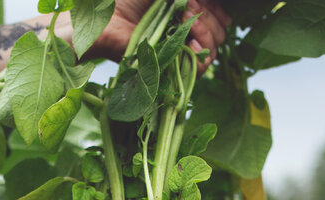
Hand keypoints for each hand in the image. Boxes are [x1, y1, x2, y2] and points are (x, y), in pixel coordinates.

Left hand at [94, 0, 232, 68]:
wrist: (106, 22)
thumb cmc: (126, 0)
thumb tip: (199, 3)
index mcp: (184, 11)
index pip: (216, 14)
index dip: (217, 11)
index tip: (198, 4)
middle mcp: (185, 31)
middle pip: (218, 31)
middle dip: (209, 19)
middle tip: (189, 10)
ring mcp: (180, 50)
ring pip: (213, 48)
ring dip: (206, 34)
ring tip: (187, 24)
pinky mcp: (172, 67)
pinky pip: (199, 68)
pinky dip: (201, 56)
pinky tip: (191, 46)